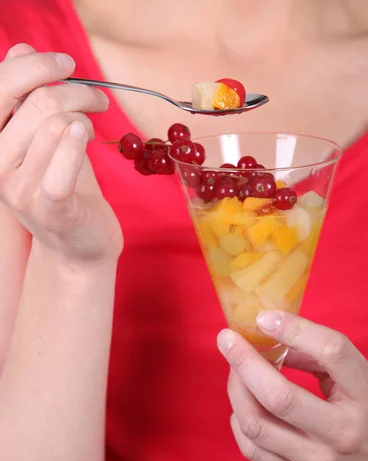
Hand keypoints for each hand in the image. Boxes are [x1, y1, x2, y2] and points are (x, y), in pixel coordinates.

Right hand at [0, 44, 122, 268]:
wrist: (79, 243)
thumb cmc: (63, 185)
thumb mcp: (42, 137)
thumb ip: (29, 97)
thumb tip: (21, 49)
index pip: (0, 86)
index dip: (37, 65)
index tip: (68, 64)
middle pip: (37, 102)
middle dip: (76, 91)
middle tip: (97, 99)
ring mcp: (18, 189)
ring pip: (55, 126)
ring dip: (84, 118)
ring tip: (91, 129)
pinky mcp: (48, 208)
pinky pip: (62, 167)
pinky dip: (77, 144)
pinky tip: (86, 134)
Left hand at [217, 311, 367, 460]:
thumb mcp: (365, 379)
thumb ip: (320, 357)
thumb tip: (272, 337)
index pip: (332, 353)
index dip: (294, 329)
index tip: (265, 316)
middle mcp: (342, 433)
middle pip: (278, 396)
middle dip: (244, 362)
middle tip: (228, 340)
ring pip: (256, 425)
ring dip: (236, 390)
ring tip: (235, 371)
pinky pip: (253, 452)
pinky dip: (239, 423)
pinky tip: (243, 406)